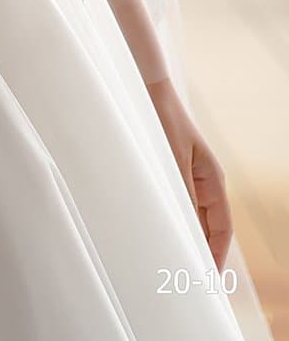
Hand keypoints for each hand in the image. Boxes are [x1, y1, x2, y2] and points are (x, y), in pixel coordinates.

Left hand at [145, 76, 233, 270]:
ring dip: (183, 236)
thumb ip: (183, 195)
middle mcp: (204, 183)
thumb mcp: (174, 161)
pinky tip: (158, 232)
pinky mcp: (171, 174)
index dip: (215, 255)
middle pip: (208, 227)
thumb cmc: (163, 121)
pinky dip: (171, 220)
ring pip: (190, 217)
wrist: (148, 92)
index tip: (207, 278)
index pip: (221, 229)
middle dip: (199, 251)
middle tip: (185, 277)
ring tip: (171, 261)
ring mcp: (188, 179)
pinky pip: (176, 204)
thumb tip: (189, 230)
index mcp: (213, 181)